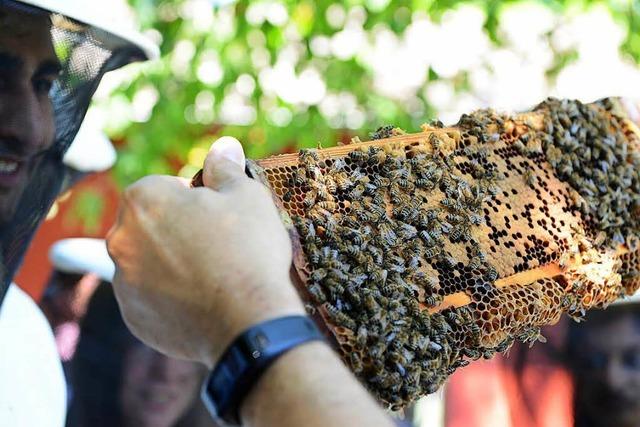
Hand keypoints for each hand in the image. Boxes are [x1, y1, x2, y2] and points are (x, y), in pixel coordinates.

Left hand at [107, 137, 305, 367]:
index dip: (194, 199)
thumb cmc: (248, 251)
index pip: (163, 188)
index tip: (218, 217)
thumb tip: (223, 145)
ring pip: (148, 262)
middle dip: (177, 230)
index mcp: (143, 201)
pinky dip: (170, 297)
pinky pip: (151, 298)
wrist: (249, 323)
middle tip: (217, 245)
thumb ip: (225, 168)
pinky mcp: (134, 318)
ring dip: (171, 263)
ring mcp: (125, 283)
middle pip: (150, 225)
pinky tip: (202, 301)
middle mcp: (121, 239)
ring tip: (212, 276)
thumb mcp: (247, 196)